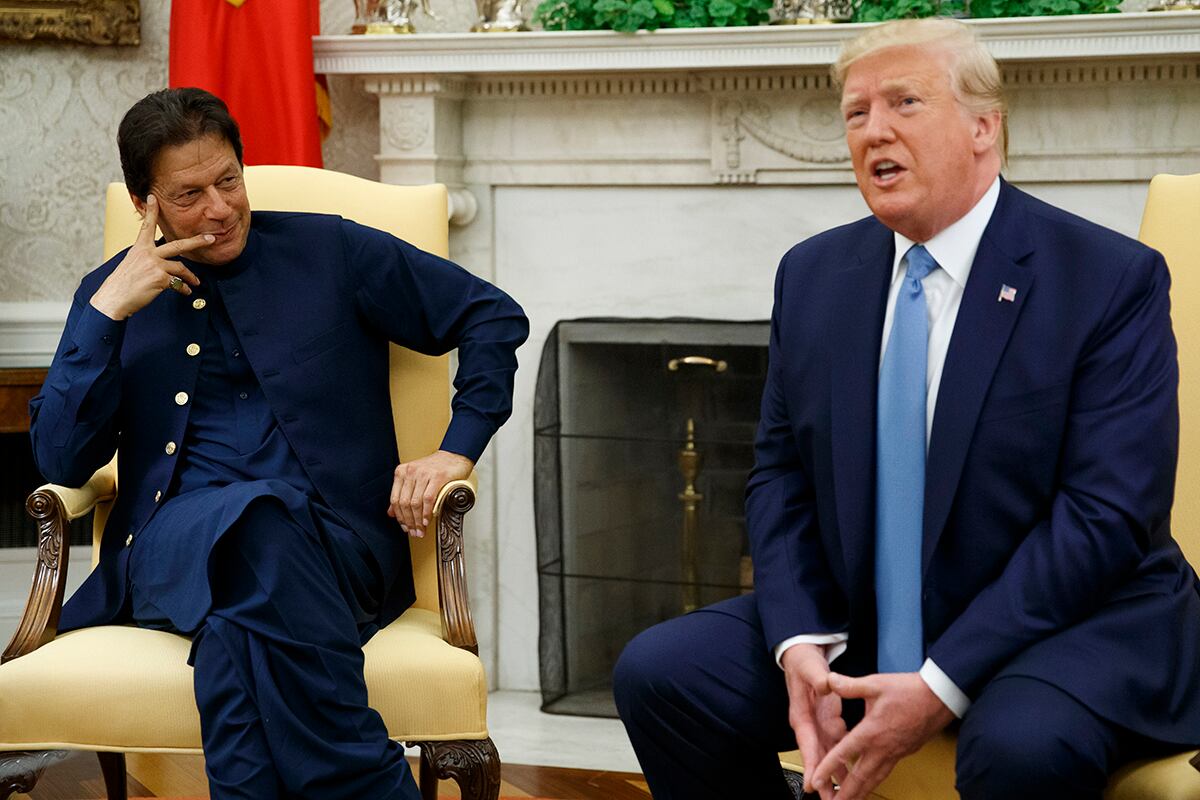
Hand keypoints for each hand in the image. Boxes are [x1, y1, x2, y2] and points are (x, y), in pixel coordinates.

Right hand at [89, 194, 210, 319]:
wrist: (114, 298)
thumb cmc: (123, 284)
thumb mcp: (132, 264)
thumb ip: (147, 258)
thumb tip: (162, 262)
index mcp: (139, 248)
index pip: (146, 226)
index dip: (151, 211)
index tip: (153, 197)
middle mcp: (148, 253)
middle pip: (178, 245)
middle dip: (197, 242)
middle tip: (211, 238)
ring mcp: (155, 265)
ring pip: (181, 268)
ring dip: (191, 277)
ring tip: (196, 282)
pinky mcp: (160, 278)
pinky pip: (179, 283)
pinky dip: (184, 288)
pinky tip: (186, 292)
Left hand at [387, 450, 473, 536]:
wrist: (454, 455)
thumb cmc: (435, 468)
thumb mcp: (414, 479)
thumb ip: (403, 494)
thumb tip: (391, 513)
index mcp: (402, 472)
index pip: (395, 499)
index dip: (399, 517)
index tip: (404, 527)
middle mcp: (410, 472)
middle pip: (404, 503)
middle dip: (408, 521)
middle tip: (414, 532)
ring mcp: (423, 473)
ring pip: (415, 503)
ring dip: (418, 520)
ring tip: (421, 530)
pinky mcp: (437, 477)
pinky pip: (428, 499)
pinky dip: (427, 512)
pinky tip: (427, 520)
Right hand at [781, 644, 845, 799]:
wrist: (804, 658)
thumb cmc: (803, 664)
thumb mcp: (810, 667)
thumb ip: (818, 677)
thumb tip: (826, 685)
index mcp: (801, 715)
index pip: (806, 743)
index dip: (810, 764)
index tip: (811, 783)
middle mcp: (809, 725)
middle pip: (816, 757)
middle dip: (823, 780)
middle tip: (831, 799)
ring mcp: (819, 726)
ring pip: (827, 756)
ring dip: (835, 776)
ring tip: (844, 796)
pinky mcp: (829, 724)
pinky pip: (838, 747)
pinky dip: (845, 762)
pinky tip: (854, 774)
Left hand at [808, 671, 954, 799]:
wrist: (940, 697)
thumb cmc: (910, 691)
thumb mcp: (876, 684)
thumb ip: (850, 685)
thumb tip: (829, 681)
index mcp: (871, 732)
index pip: (844, 754)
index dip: (827, 768)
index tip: (816, 780)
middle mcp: (883, 747)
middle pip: (860, 777)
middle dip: (845, 794)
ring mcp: (895, 753)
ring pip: (874, 779)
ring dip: (860, 792)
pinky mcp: (904, 752)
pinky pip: (885, 772)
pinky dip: (874, 782)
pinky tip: (869, 783)